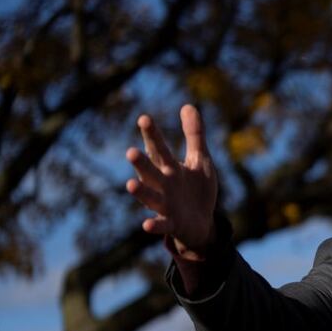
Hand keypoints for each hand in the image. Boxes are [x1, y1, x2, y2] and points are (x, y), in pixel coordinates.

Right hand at [125, 105, 217, 257]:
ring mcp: (165, 204)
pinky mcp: (172, 223)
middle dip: (141, 162)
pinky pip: (161, 225)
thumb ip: (194, 135)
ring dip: (141, 192)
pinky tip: (146, 225)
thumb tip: (187, 105)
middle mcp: (163, 184)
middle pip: (151, 171)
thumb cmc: (196, 189)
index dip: (152, 135)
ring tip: (130, 185)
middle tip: (130, 152)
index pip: (159, 149)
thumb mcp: (200, 160)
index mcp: (169, 167)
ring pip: (150, 197)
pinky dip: (154, 225)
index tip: (145, 119)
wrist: (201, 223)